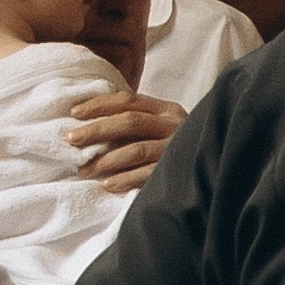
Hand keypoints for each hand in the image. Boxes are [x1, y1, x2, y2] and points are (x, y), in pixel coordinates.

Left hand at [63, 89, 184, 187]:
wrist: (213, 165)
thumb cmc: (176, 148)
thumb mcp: (162, 126)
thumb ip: (137, 120)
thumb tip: (89, 119)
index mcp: (167, 110)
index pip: (128, 100)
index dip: (99, 105)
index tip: (74, 113)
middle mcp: (174, 125)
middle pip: (129, 122)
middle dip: (96, 130)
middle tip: (71, 140)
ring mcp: (177, 148)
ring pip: (136, 149)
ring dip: (106, 160)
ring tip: (84, 170)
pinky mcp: (178, 171)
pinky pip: (148, 174)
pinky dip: (125, 179)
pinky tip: (107, 184)